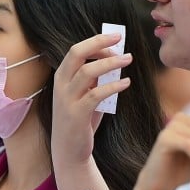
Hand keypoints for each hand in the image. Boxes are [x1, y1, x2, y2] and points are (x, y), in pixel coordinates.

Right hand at [52, 33, 131, 167]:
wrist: (69, 150)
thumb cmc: (80, 121)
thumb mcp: (86, 96)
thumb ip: (96, 80)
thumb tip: (114, 61)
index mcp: (62, 77)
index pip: (76, 50)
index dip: (96, 42)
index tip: (115, 39)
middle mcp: (61, 84)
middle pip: (77, 53)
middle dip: (99, 43)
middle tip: (120, 39)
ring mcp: (67, 99)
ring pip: (87, 71)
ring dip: (110, 63)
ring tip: (128, 60)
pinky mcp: (77, 114)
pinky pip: (96, 94)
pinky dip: (113, 85)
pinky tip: (126, 82)